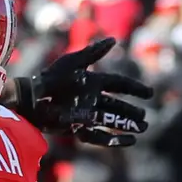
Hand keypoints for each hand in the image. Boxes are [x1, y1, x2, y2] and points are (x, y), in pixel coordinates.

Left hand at [15, 37, 152, 147]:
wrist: (32, 98)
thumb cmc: (50, 78)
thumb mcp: (72, 63)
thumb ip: (93, 52)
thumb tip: (114, 40)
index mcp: (93, 82)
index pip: (119, 84)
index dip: (134, 89)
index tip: (149, 94)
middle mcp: (91, 99)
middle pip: (117, 106)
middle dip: (132, 112)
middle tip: (145, 117)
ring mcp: (85, 114)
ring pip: (111, 121)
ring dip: (127, 125)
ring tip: (142, 128)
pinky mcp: (78, 128)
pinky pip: (99, 136)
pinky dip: (114, 140)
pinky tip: (128, 141)